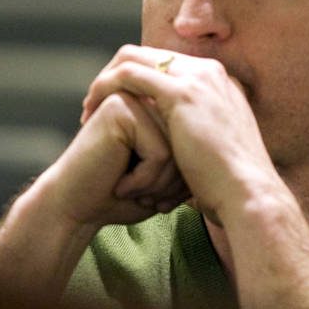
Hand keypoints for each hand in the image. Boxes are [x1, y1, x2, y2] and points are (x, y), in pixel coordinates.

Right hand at [45, 88, 190, 230]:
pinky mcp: (121, 108)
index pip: (198, 141)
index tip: (161, 196)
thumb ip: (192, 156)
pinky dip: (145, 180)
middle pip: (191, 143)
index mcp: (163, 107)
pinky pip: (160, 152)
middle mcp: (151, 98)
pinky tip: (121, 186)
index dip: (182, 177)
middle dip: (172, 180)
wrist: (79, 210)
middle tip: (146, 198)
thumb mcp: (169, 175)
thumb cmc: (123, 198)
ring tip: (133, 192)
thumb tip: (229, 158)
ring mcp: (135, 98)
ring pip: (179, 147)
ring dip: (159, 183)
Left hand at [80, 46, 277, 224]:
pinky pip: (129, 74)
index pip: (167, 66)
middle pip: (148, 55)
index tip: (116, 108)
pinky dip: (105, 87)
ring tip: (88, 109)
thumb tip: (181, 150)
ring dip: (105, 80)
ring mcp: (198, 78)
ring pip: (134, 58)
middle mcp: (210, 72)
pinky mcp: (181, 92)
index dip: (137, 82)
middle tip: (94, 105)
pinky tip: (92, 110)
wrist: (248, 194)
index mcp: (220, 83)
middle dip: (116, 76)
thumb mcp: (216, 152)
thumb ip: (199, 136)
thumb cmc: (230, 186)